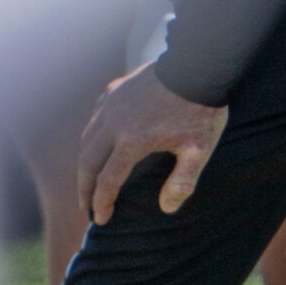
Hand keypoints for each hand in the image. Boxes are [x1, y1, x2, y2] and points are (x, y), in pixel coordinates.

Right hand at [78, 63, 228, 225]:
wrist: (198, 65)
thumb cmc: (201, 109)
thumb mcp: (199, 150)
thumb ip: (183, 182)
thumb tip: (166, 208)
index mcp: (132, 141)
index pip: (107, 181)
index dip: (102, 203)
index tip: (102, 219)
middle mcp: (114, 122)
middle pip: (87, 162)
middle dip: (84, 189)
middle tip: (87, 207)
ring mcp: (111, 103)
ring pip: (86, 139)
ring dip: (86, 163)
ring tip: (90, 181)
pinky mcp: (114, 89)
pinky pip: (95, 118)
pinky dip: (92, 136)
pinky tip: (99, 144)